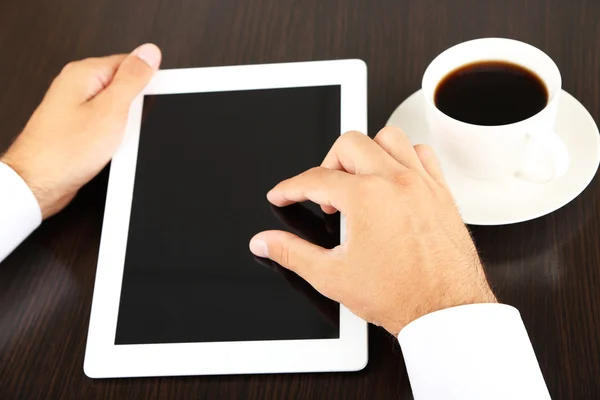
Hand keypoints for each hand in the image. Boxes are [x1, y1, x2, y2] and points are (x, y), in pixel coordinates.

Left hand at [0, 44, 161, 218]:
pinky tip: (107, 148)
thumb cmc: (65, 151)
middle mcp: (76, 86)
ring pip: (116, 110)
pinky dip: (112, 137)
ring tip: (111, 140)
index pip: (130, 63)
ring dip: (123, 126)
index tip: (147, 101)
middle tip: (126, 124)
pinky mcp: (76, 127)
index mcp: (84, 73)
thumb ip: (132, 79)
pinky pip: (106, 126)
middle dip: (133, 108)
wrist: (39, 183)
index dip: (146, 83)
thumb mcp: (111, 110)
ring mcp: (75, 107)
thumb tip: (149, 53)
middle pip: (123, 87)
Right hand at [249, 128, 496, 334]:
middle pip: (349, 145)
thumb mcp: (331, 275)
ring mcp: (421, 183)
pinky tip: (394, 178)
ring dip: (367, 152)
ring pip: (388, 138)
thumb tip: (265, 241)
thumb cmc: (397, 295)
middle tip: (324, 193)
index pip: (315, 179)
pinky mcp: (441, 192)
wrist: (443, 310)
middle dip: (327, 164)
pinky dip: (404, 157)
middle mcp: (394, 182)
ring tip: (358, 178)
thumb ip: (291, 252)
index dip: (290, 187)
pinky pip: (422, 153)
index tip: (283, 194)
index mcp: (365, 198)